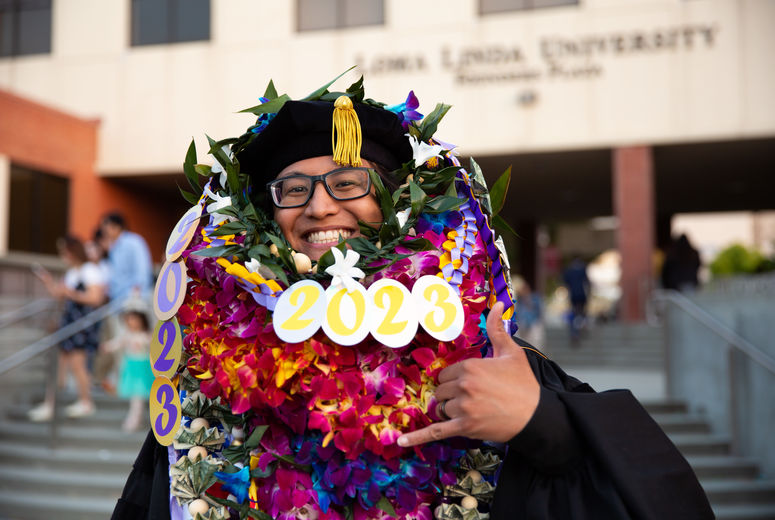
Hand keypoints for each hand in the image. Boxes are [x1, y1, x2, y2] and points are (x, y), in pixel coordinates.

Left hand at [397, 302, 539, 446]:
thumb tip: (498, 304)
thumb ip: (497, 329)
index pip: (446, 373)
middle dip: (451, 394)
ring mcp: (463, 407)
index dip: (456, 380)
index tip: (470, 384)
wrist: (537, 416)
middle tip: (472, 398)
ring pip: (441, 408)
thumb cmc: (524, 384)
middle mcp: (464, 385)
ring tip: (471, 411)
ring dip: (450, 411)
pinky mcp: (465, 427)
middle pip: (440, 391)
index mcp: (471, 366)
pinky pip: (436, 431)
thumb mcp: (511, 352)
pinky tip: (401, 440)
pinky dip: (417, 437)